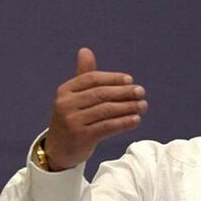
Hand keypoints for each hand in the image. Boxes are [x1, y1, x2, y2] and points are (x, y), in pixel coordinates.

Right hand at [43, 47, 147, 170]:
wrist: (58, 150)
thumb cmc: (71, 119)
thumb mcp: (73, 97)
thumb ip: (83, 76)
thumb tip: (85, 50)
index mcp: (64, 91)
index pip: (92, 79)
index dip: (113, 78)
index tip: (130, 80)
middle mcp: (65, 104)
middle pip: (101, 94)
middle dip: (124, 92)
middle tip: (141, 92)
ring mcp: (72, 121)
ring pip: (106, 110)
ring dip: (128, 107)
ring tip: (143, 106)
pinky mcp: (81, 137)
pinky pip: (107, 127)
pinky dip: (123, 122)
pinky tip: (135, 120)